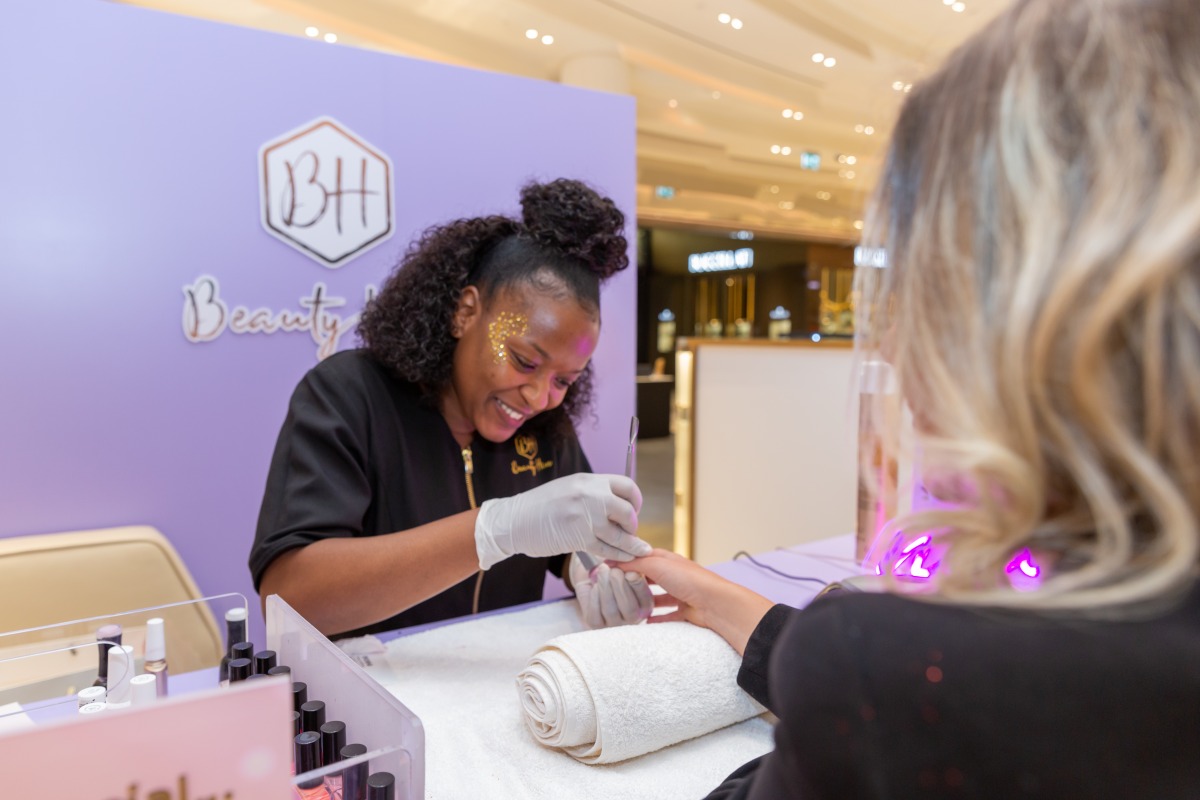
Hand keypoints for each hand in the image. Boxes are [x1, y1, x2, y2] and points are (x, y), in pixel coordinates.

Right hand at [475, 473, 651, 569]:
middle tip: (629, 532)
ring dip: (632, 544)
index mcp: (589, 480)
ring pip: (621, 534)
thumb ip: (593, 494)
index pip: (627, 486)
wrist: (514, 520)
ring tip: (637, 551)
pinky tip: (624, 557)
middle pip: (628, 511)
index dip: (635, 500)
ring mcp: (586, 517)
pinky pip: (608, 548)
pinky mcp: (580, 538)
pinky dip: (619, 554)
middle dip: (633, 525)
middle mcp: (591, 495)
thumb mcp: (569, 488)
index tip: (633, 510)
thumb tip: (617, 506)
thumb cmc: (540, 507)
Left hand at [570, 554, 652, 627]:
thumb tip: (637, 561)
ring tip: (603, 571)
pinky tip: (595, 585)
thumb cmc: (613, 569)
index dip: (638, 586)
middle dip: (621, 587)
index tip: (631, 572)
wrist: (592, 574)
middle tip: (615, 570)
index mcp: (645, 605)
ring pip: (611, 610)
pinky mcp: (595, 623)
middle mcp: (632, 618)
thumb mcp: (625, 565)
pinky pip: (595, 614)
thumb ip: (633, 566)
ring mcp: (613, 623)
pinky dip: (595, 597)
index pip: (645, 599)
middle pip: (629, 609)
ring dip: (606, 589)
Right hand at [614, 549, 773, 655]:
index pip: (643, 556)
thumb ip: (636, 562)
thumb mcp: (657, 564)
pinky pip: (667, 616)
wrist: (715, 603)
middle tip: (614, 587)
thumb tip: (615, 561)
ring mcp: (680, 593)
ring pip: (658, 597)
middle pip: (650, 576)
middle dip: (634, 580)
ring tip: (627, 606)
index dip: (626, 560)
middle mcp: (674, 575)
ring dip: (644, 600)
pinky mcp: (685, 611)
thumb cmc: (689, 579)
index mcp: (668, 559)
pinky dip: (656, 618)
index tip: (608, 567)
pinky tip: (644, 622)